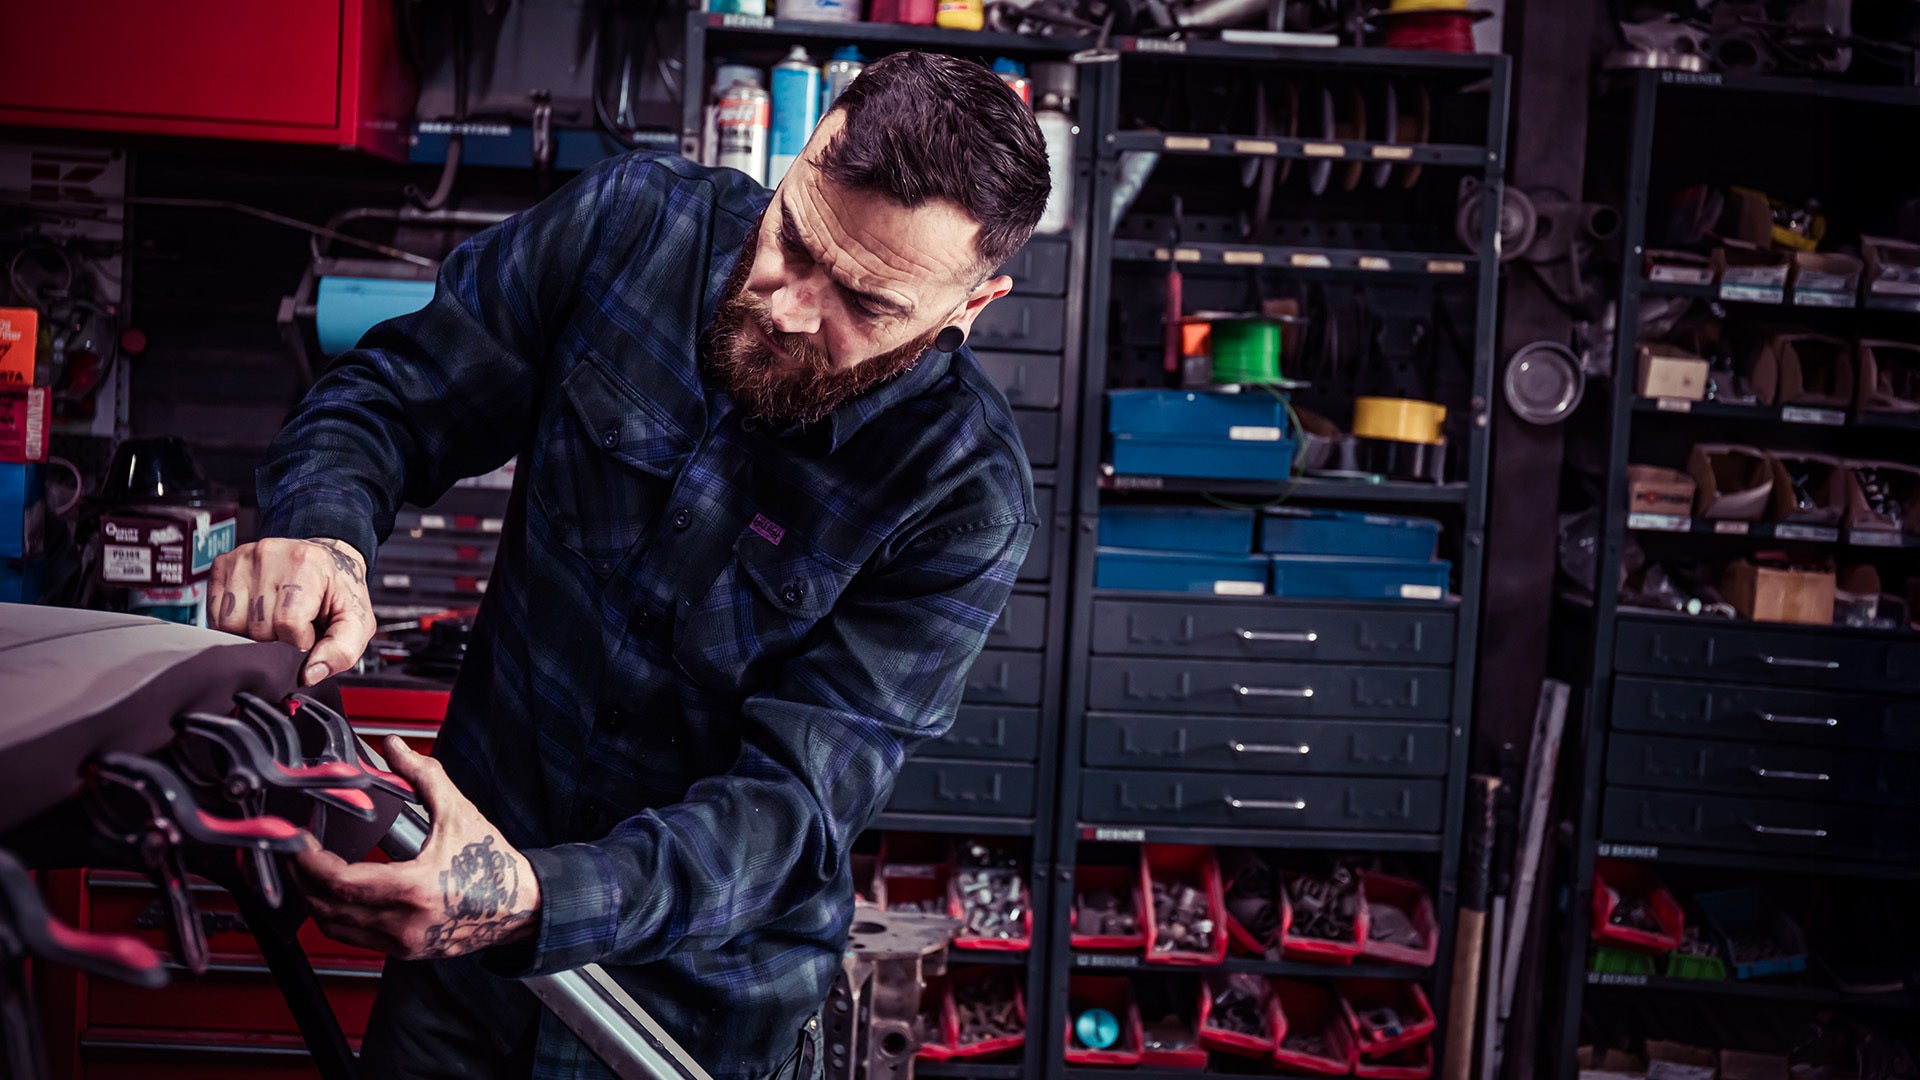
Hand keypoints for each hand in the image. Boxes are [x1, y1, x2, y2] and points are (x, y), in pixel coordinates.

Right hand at [210, 537, 374, 685]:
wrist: (324, 561)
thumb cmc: (338, 591)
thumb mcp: (356, 621)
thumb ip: (342, 651)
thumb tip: (310, 675)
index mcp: (306, 564)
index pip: (287, 623)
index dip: (299, 640)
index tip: (309, 632)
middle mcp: (269, 555)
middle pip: (256, 627)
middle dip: (276, 639)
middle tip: (293, 626)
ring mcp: (242, 558)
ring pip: (229, 625)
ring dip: (251, 634)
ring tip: (273, 620)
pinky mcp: (222, 565)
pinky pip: (214, 615)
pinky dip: (233, 624)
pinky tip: (255, 614)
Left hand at [291, 737, 540, 959]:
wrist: (520, 906)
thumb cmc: (493, 863)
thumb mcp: (458, 814)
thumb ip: (423, 776)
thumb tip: (395, 747)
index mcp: (414, 889)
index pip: (339, 882)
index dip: (309, 862)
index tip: (298, 841)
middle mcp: (403, 924)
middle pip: (326, 908)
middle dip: (302, 880)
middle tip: (295, 854)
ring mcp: (402, 943)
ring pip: (335, 928)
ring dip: (314, 901)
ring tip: (309, 873)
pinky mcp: (404, 951)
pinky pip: (354, 937)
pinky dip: (337, 916)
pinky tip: (337, 894)